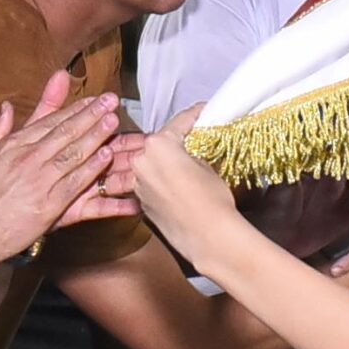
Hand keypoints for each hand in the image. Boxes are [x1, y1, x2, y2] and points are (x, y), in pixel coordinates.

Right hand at [0, 70, 127, 258]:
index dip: (73, 109)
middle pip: (65, 132)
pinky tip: (106, 157)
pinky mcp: (49, 205)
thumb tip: (7, 107)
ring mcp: (40, 181)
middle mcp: (28, 158)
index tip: (91, 100)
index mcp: (13, 145)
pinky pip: (75, 183)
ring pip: (73, 153)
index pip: (49, 122)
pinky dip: (92, 169)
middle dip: (91, 114)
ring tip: (113, 120)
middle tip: (111, 101)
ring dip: (96, 135)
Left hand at [129, 106, 240, 260]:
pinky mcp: (141, 202)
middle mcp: (140, 161)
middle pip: (159, 142)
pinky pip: (150, 181)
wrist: (208, 237)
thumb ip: (194, 151)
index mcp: (157, 145)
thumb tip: (194, 148)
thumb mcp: (208, 164)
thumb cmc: (211, 198)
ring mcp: (137, 183)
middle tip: (195, 135)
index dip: (195, 115)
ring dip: (165, 160)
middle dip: (176, 139)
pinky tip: (178, 181)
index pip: (179, 122)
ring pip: (151, 163)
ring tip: (186, 159)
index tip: (204, 111)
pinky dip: (161, 178)